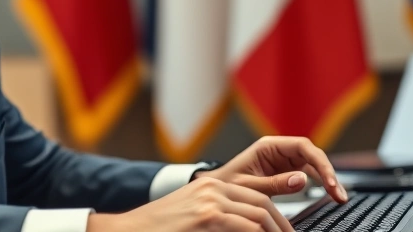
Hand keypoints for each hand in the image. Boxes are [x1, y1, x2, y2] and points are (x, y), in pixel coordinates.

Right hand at [88, 176, 293, 231]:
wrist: (129, 230)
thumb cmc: (159, 229)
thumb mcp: (193, 216)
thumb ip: (218, 218)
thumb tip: (248, 227)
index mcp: (212, 184)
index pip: (257, 195)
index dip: (278, 217)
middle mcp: (214, 186)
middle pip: (263, 204)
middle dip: (283, 227)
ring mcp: (210, 199)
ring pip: (259, 216)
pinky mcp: (207, 216)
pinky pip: (247, 227)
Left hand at [194, 136, 347, 202]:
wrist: (216, 192)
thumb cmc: (226, 184)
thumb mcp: (248, 186)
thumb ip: (274, 183)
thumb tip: (302, 180)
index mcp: (268, 147)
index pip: (302, 147)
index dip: (320, 162)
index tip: (329, 181)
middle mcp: (279, 151)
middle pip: (312, 155)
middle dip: (328, 173)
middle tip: (339, 194)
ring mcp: (283, 161)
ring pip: (313, 166)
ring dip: (327, 179)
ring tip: (339, 197)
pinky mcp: (286, 173)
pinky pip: (308, 175)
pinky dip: (319, 184)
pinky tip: (329, 193)